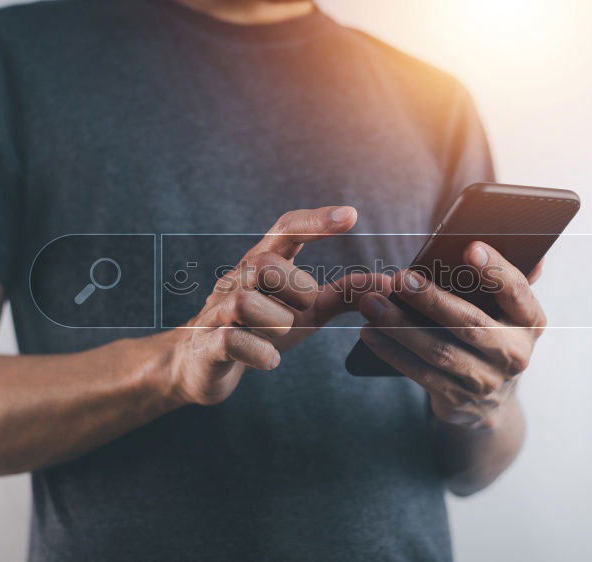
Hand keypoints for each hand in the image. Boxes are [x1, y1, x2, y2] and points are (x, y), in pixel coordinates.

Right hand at [163, 206, 387, 405]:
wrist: (203, 363)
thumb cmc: (261, 327)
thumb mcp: (306, 311)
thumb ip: (343, 294)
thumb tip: (388, 283)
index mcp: (262, 263)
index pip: (286, 230)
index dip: (316, 221)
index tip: (351, 216)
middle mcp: (236, 279)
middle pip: (266, 265)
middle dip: (296, 289)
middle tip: (306, 308)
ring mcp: (217, 311)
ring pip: (244, 301)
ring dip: (276, 321)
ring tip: (281, 334)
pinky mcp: (207, 343)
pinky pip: (231, 339)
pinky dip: (259, 351)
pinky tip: (272, 361)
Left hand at [358, 242, 545, 429]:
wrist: (490, 401)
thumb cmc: (490, 333)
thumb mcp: (506, 310)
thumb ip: (508, 280)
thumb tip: (531, 252)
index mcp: (529, 321)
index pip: (516, 291)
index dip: (495, 270)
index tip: (469, 248)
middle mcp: (514, 354)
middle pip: (470, 324)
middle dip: (432, 300)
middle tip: (399, 278)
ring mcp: (487, 382)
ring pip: (440, 351)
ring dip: (401, 326)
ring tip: (372, 303)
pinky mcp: (459, 400)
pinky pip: (421, 374)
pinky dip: (393, 352)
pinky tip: (371, 332)